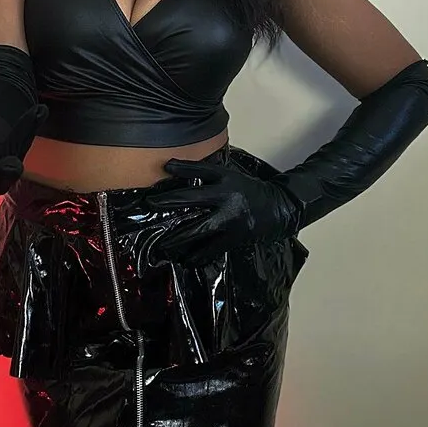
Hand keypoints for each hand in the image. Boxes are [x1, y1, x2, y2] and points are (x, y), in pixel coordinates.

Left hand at [144, 157, 300, 266]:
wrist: (277, 208)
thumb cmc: (247, 190)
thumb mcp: (227, 175)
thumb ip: (201, 172)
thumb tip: (170, 166)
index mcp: (226, 181)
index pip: (200, 172)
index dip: (182, 168)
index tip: (164, 168)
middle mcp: (227, 199)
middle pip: (195, 200)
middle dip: (171, 203)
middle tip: (150, 205)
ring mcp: (231, 220)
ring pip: (200, 230)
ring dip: (179, 238)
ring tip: (161, 246)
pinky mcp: (235, 238)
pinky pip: (212, 249)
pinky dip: (197, 255)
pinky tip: (184, 260)